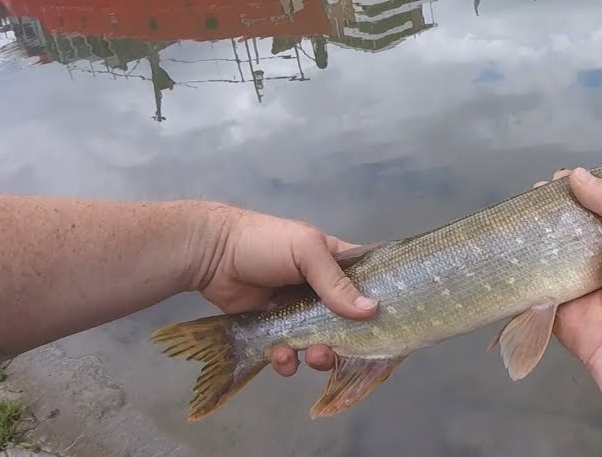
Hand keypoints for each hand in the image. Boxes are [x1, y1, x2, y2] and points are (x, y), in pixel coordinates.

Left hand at [187, 201, 375, 376]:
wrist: (212, 255)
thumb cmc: (265, 242)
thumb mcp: (306, 252)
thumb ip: (336, 283)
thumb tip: (372, 310)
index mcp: (335, 264)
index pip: (367, 284)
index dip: (379, 303)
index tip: (389, 325)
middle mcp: (321, 290)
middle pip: (346, 322)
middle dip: (347, 340)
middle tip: (340, 347)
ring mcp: (298, 312)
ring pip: (320, 341)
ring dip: (320, 354)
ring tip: (312, 354)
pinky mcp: (274, 330)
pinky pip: (290, 352)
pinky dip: (289, 359)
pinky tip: (281, 355)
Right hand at [535, 168, 601, 370]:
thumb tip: (576, 174)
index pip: (597, 204)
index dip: (580, 188)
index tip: (561, 177)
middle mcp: (593, 251)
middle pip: (567, 220)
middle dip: (551, 206)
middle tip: (534, 193)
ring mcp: (568, 271)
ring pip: (546, 242)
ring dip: (533, 226)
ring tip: (517, 209)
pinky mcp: (548, 291)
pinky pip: (531, 270)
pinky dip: (519, 256)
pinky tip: (505, 237)